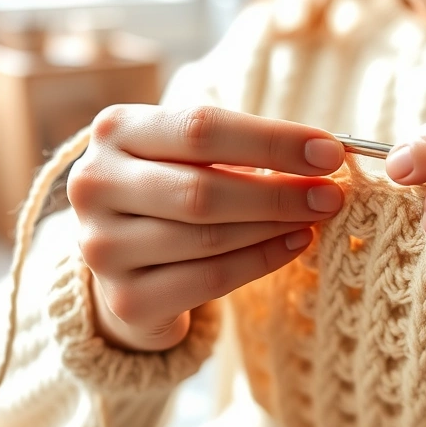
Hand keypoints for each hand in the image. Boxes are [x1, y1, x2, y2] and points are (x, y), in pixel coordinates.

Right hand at [68, 104, 345, 351]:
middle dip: (279, 193)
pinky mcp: (125, 298)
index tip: (330, 153)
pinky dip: (261, 262)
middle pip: (202, 190)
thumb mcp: (191, 154)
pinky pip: (209, 280)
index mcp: (115, 131)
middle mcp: (95, 184)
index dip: (272, 141)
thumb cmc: (173, 189)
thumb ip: (244, 149)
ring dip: (274, 228)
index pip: (200, 128)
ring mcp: (103, 246)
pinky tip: (294, 245)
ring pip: (209, 238)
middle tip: (331, 196)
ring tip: (316, 219)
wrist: (125, 259)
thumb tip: (324, 156)